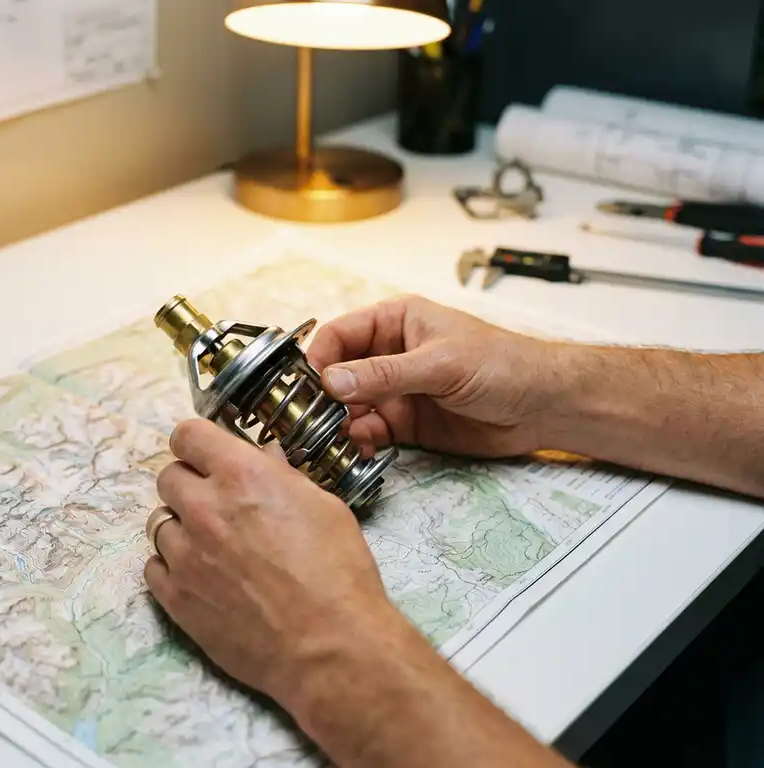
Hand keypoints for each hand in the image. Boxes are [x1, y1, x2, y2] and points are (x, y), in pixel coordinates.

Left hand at [145, 418, 407, 708]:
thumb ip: (283, 476)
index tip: (207, 454)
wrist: (330, 646)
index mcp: (242, 476)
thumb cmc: (338, 572)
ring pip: (157, 521)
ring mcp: (185, 555)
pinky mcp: (176, 598)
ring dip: (181, 525)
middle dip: (191, 482)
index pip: (188, 435)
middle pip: (168, 476)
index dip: (198, 442)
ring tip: (211, 544)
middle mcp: (204, 509)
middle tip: (217, 502)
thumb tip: (264, 457)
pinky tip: (201, 575)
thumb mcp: (323, 506)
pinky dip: (172, 565)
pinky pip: (153, 566)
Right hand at [307, 294, 562, 457]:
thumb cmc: (502, 365)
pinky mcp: (405, 424)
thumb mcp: (440, 364)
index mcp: (396, 322)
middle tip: (309, 420)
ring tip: (332, 440)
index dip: (318, 358)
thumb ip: (384, 374)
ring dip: (337, 423)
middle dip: (322, 396)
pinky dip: (357, 443)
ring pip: (349, 407)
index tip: (304, 385)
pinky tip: (357, 451)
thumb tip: (332, 381)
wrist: (544, 406)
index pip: (340, 334)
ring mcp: (395, 391)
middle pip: (338, 373)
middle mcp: (388, 355)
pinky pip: (369, 433)